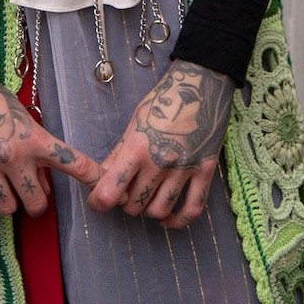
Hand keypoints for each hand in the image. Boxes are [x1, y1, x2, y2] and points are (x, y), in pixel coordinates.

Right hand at [0, 49, 100, 231]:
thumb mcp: (22, 119)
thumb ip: (36, 152)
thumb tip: (46, 187)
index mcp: (33, 138)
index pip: (70, 161)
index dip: (91, 176)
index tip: (106, 187)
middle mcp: (13, 155)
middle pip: (36, 202)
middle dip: (36, 204)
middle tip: (30, 196)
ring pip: (7, 209)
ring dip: (7, 206)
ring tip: (2, 193)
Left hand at [88, 60, 233, 228]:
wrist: (201, 83)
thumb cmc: (163, 99)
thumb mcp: (135, 121)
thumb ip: (119, 152)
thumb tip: (102, 178)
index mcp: (138, 147)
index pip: (109, 192)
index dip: (99, 202)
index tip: (98, 201)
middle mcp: (160, 162)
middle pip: (133, 205)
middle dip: (126, 201)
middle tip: (129, 188)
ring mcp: (185, 169)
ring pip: (159, 211)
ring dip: (149, 209)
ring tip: (148, 195)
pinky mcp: (205, 171)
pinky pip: (192, 209)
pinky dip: (178, 220)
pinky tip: (169, 218)